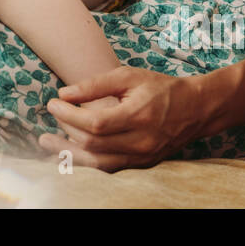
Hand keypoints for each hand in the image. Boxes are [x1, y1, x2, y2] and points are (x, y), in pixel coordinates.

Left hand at [38, 67, 206, 170]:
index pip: (95, 123)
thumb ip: (96, 85)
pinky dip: (87, 163)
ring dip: (70, 154)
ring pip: (99, 163)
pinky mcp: (142, 165)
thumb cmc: (161, 88)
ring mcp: (143, 158)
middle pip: (93, 144)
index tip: (53, 104)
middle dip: (65, 132)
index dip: (69, 115)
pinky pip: (109, 168)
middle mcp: (141, 142)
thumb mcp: (129, 77)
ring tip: (50, 144)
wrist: (196, 109)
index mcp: (139, 116)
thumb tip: (64, 94)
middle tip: (49, 121)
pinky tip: (71, 154)